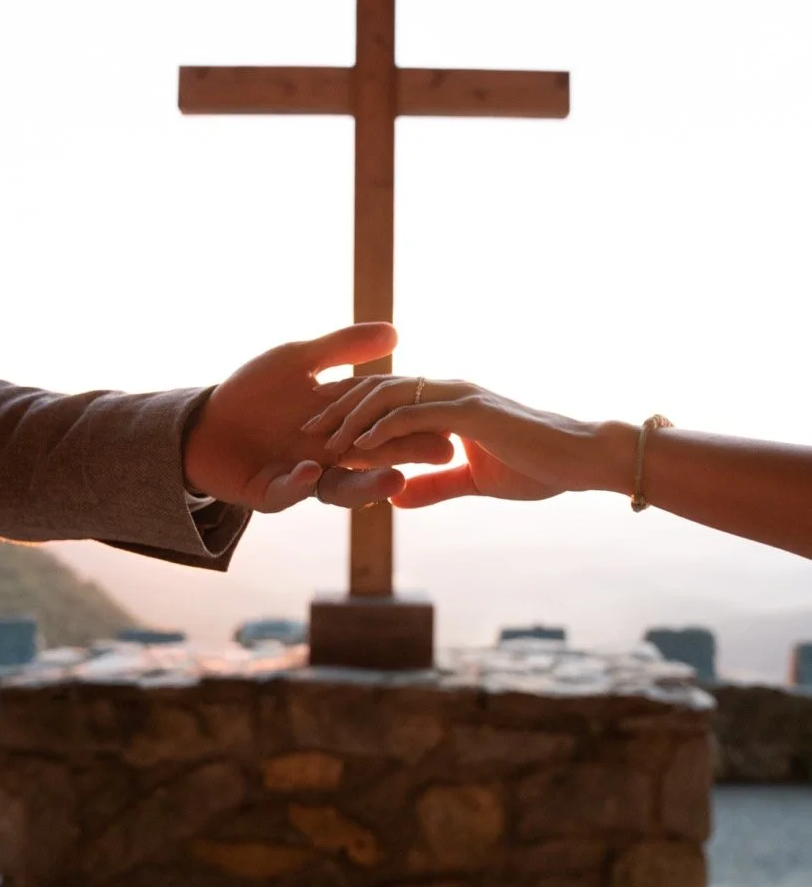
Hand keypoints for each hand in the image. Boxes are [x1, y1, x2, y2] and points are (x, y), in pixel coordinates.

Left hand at [182, 326, 453, 512]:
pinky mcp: (268, 494)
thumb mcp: (299, 361)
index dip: (416, 428)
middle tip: (441, 455)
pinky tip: (308, 470)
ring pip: (340, 490)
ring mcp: (301, 479)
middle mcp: (329, 459)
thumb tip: (395, 331)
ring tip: (393, 480)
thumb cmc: (252, 391)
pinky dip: (297, 483)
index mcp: (342, 429)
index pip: (387, 429)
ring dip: (366, 486)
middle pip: (376, 462)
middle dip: (407, 458)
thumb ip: (344, 349)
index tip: (452, 424)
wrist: (202, 422)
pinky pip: (286, 493)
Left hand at [303, 375, 599, 506]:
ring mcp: (459, 398)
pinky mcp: (470, 412)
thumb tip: (396, 496)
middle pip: (380, 389)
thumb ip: (435, 484)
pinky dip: (384, 430)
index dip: (354, 414)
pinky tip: (359, 447)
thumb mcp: (474, 481)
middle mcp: (449, 392)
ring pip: (391, 396)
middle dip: (340, 409)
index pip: (390, 399)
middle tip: (305, 432)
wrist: (582, 460)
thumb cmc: (538, 467)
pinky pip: (416, 416)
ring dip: (353, 417)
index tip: (321, 435)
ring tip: (321, 438)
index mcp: (449, 403)